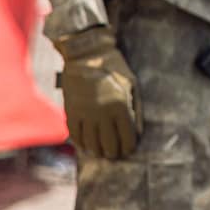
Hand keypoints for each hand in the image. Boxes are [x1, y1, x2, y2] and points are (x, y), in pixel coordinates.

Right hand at [57, 26, 139, 159]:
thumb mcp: (132, 84)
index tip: (129, 150)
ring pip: (91, 143)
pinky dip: (80, 143)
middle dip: (114, 152)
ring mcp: (85, 114)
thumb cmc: (114, 68)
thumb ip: (136, 108)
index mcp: (120, 106)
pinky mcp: (71, 111)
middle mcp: (102, 113)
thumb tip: (138, 131)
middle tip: (116, 154)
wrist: (86, 55)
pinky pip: (75, 135)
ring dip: (98, 151)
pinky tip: (86, 146)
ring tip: (102, 152)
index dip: (128, 147)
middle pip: (109, 144)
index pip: (127, 137)